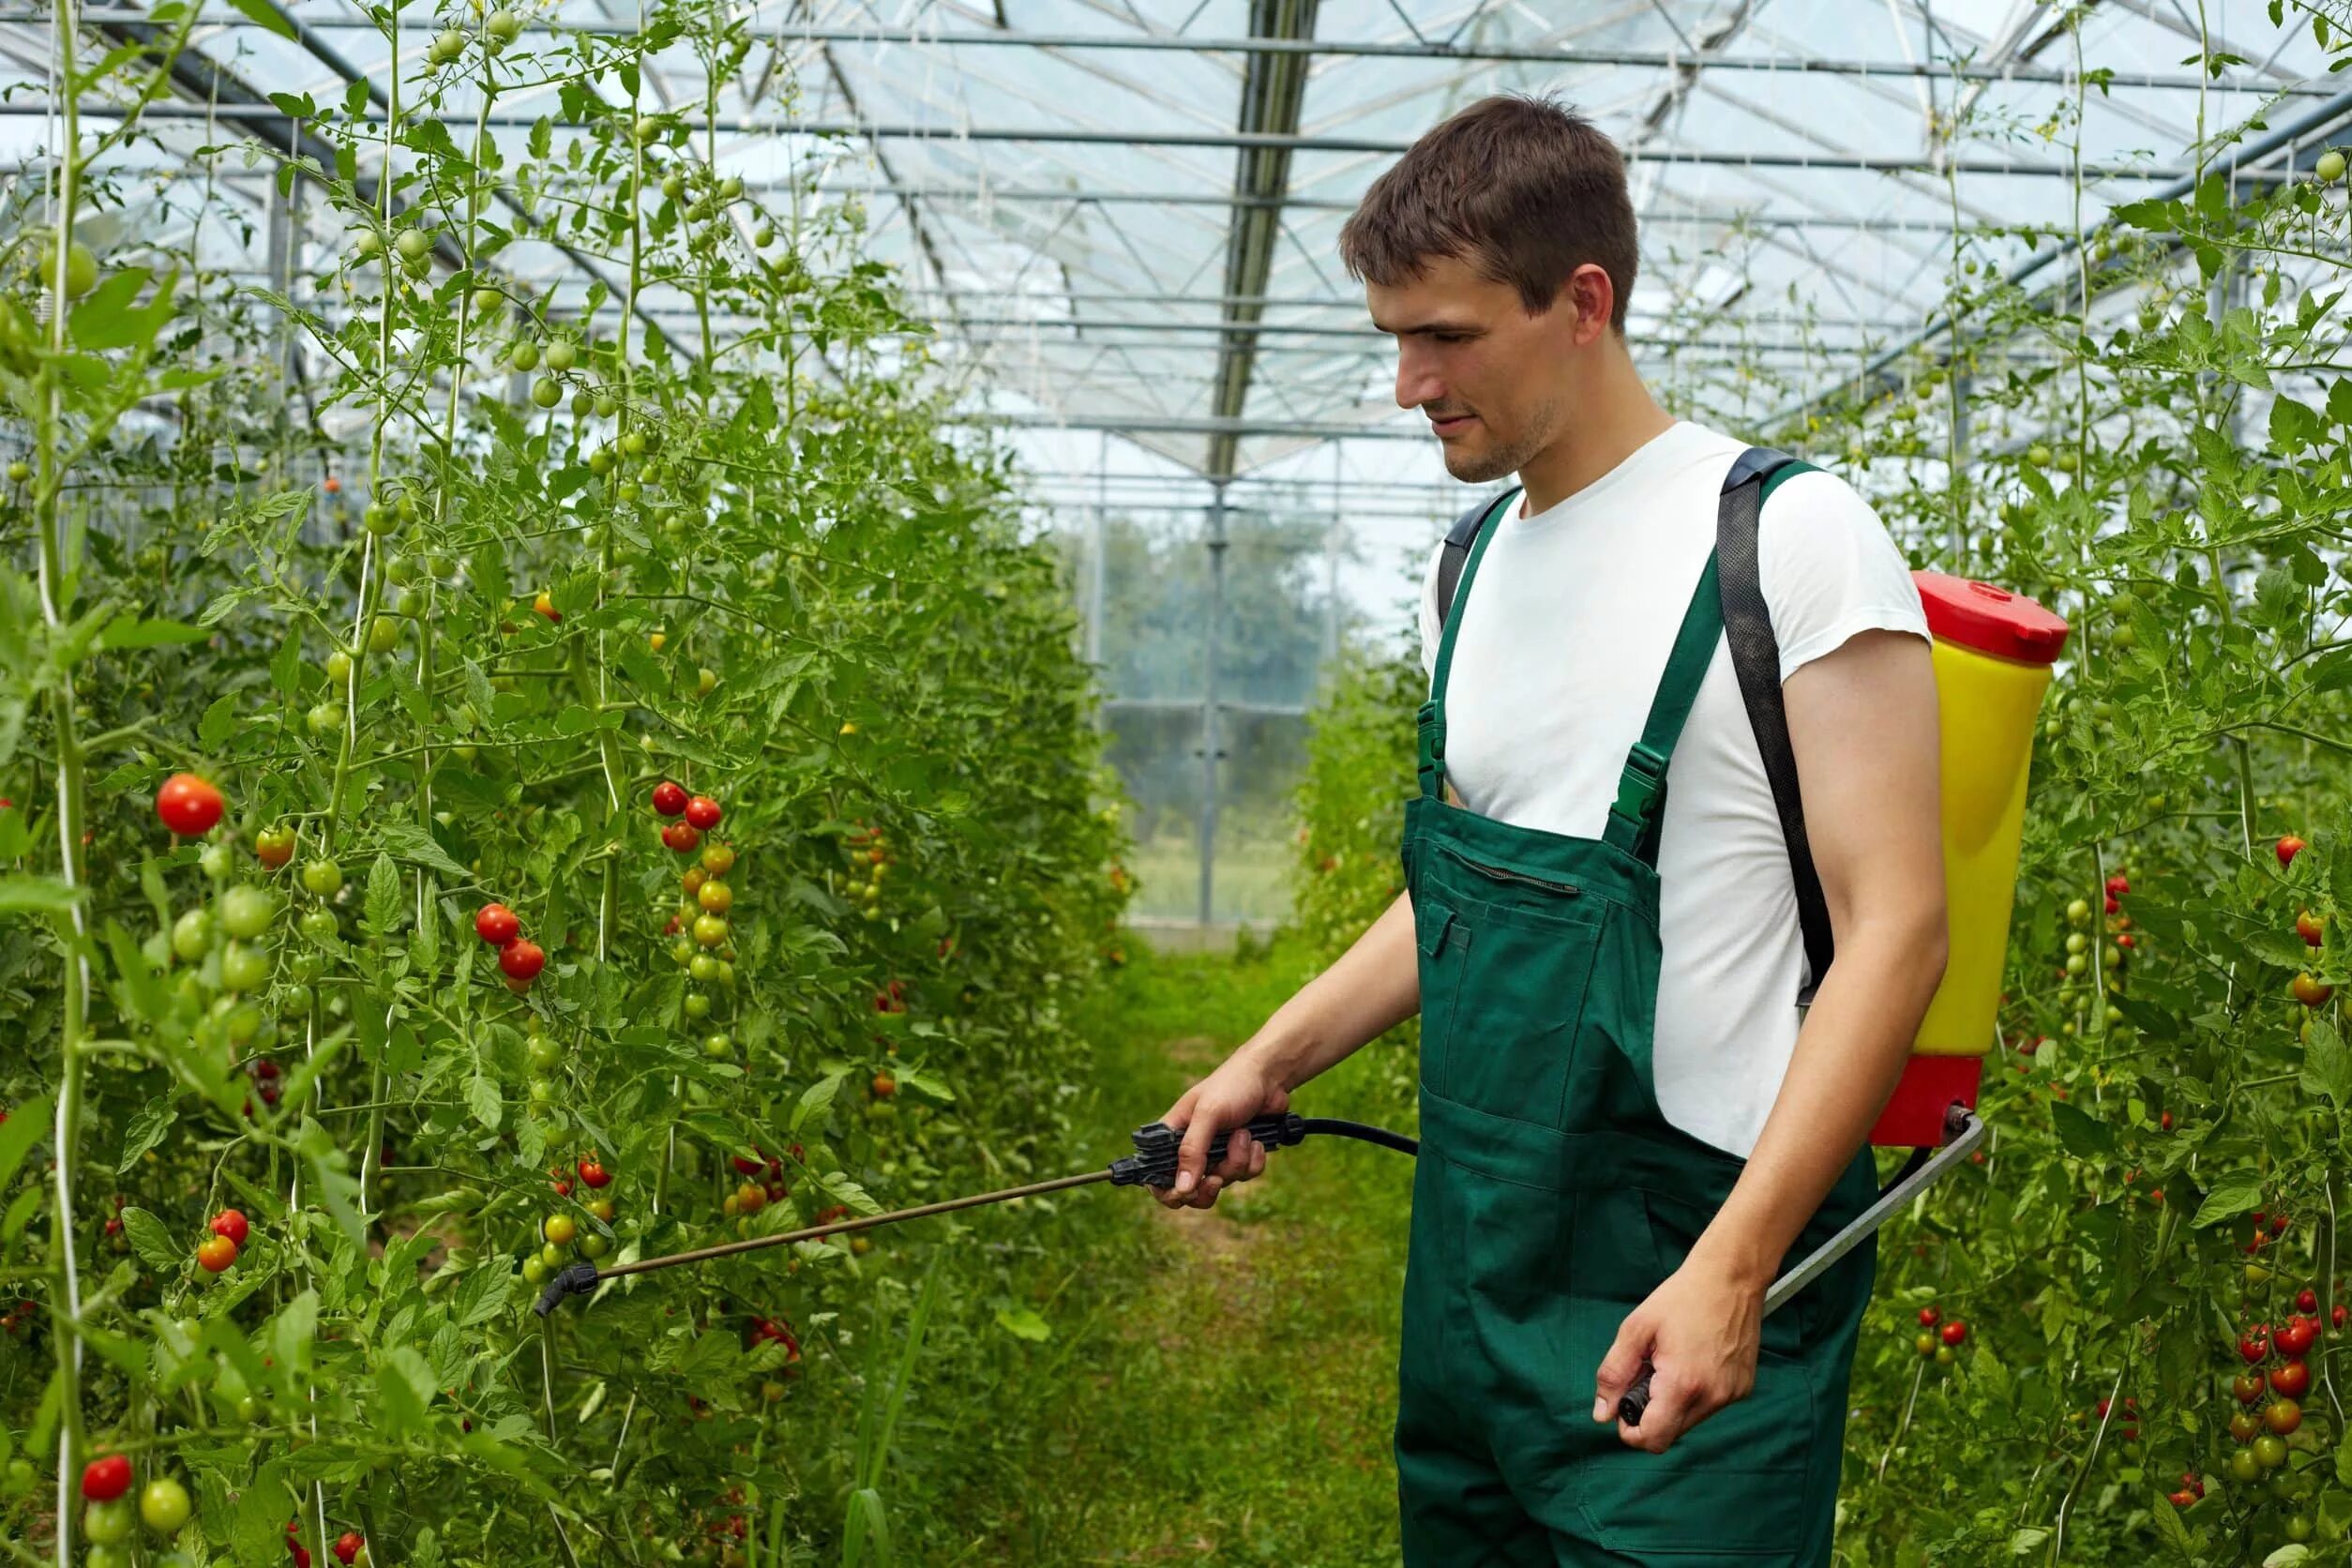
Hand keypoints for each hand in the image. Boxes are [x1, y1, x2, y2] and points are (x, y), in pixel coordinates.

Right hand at [1153, 1048, 1288, 1210]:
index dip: (1167, 1191)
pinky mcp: (1241, 1155)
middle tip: (1216, 1178)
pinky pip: (1246, 1174)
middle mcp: (1193, 1148)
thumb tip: (1181, 1189)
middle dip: (1208, 1186)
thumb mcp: (1207, 1114)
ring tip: (1243, 1133)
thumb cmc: (1231, 1086)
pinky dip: (1254, 1160)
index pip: (1157, 1174)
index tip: (1183, 1194)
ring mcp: (1218, 1153)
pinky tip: (1257, 1140)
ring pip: (1223, 1181)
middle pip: (1192, 1190)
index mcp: (1173, 1136)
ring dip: (1236, 1161)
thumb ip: (1192, 1151)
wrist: (1269, 1077)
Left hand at [1591, 1259, 1766, 1451]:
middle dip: (1650, 1414)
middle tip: (1647, 1375)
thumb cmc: (1682, 1298)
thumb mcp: (1635, 1329)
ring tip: (1671, 1364)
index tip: (1624, 1406)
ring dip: (1673, 1403)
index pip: (1653, 1440)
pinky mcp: (1743, 1388)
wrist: (1731, 1277)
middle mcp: (1712, 1398)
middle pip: (1671, 1434)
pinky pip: (1710, 1405)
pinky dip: (1695, 1393)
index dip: (1630, 1431)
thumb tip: (1602, 1414)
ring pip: (1690, 1421)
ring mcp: (1732, 1395)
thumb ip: (1614, 1373)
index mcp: (1683, 1385)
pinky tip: (1693, 1361)